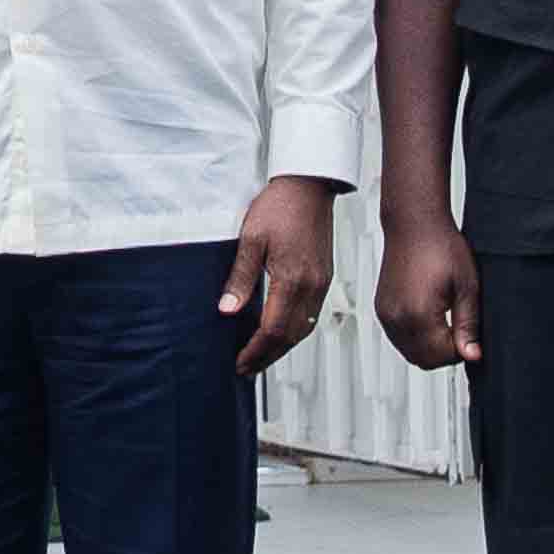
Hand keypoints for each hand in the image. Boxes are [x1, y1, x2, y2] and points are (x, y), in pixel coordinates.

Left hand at [220, 180, 339, 375]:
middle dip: (267, 357)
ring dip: (282, 347)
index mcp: (293, 280)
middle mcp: (312, 287)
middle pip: (291, 337)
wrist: (309, 185)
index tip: (239, 363)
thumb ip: (240, 278)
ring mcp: (322, 283)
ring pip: (304, 329)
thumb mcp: (251, 239)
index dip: (255, 351)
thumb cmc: (280, 205)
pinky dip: (294, 331)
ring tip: (260, 356)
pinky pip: (312, 315)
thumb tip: (228, 310)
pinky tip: (280, 331)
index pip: (273, 330)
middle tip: (246, 368)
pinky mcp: (325, 277)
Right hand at [371, 203, 482, 379]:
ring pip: (409, 353)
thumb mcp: (466, 287)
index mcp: (418, 314)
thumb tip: (472, 354)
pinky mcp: (381, 309)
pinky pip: (398, 339)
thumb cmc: (440, 246)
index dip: (461, 351)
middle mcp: (397, 318)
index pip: (442, 356)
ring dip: (429, 349)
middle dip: (445, 354)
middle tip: (460, 332)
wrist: (413, 224)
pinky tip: (429, 320)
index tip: (471, 337)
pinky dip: (415, 339)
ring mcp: (386, 315)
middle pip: (423, 360)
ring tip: (446, 323)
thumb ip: (468, 325)